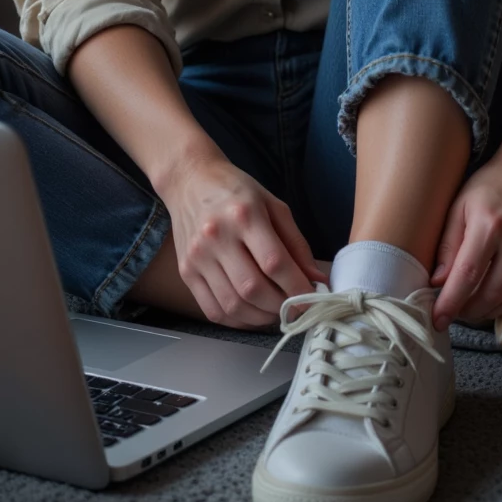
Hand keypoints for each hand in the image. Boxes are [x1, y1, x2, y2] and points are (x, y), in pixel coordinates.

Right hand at [159, 149, 321, 329]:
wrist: (190, 180)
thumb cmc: (236, 191)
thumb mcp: (274, 205)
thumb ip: (296, 244)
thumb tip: (316, 280)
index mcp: (244, 214)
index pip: (274, 262)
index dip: (297, 287)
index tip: (313, 299)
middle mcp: (217, 236)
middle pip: (252, 288)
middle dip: (281, 306)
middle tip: (296, 306)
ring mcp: (198, 256)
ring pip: (233, 305)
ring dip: (261, 317)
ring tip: (276, 310)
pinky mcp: (186, 271)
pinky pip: (213, 310)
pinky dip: (237, 320)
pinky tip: (252, 313)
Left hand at [430, 135, 501, 331]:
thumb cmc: (490, 185)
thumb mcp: (460, 205)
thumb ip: (447, 244)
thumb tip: (436, 282)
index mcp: (489, 225)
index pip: (467, 275)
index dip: (450, 303)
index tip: (436, 320)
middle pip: (489, 294)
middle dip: (467, 311)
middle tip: (452, 313)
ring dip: (486, 311)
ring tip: (468, 308)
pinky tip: (491, 293)